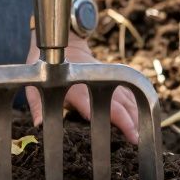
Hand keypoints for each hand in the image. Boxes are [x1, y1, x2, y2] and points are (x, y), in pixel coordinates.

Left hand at [24, 36, 139, 143]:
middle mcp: (93, 81)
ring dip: (135, 114)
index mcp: (73, 85)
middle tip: (136, 138)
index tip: (108, 124)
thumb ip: (37, 104)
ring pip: (125, 97)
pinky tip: (144, 116)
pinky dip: (136, 103)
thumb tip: (38, 124)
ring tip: (143, 133)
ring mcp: (105, 78)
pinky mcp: (111, 77)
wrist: (63, 41)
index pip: (86, 99)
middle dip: (126, 120)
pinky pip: (127, 91)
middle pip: (114, 101)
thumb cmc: (46, 66)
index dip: (96, 110)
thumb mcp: (35, 83)